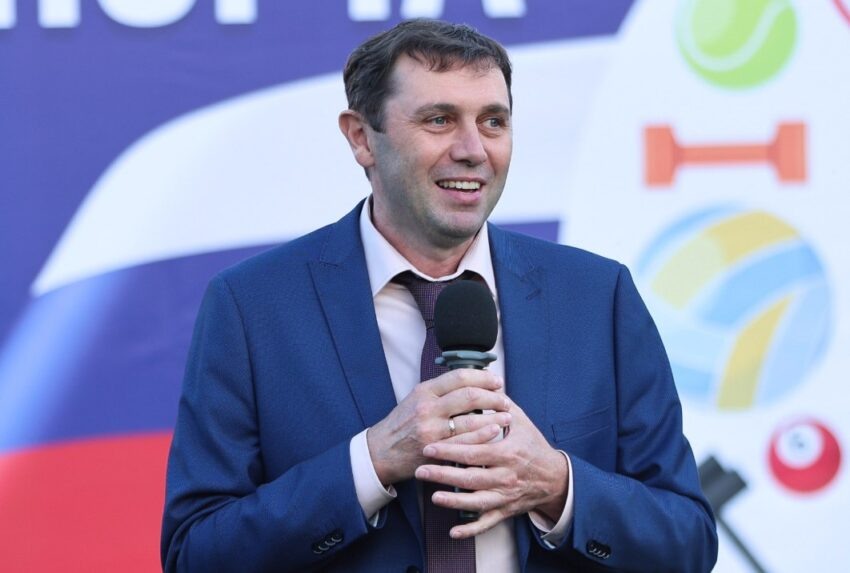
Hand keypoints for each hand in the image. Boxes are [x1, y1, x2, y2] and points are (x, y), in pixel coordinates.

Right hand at [367, 369, 511, 485]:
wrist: (381, 451)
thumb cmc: (402, 423)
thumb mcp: (416, 399)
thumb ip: (440, 391)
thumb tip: (472, 381)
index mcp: (424, 391)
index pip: (459, 376)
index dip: (483, 377)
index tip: (497, 381)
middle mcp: (428, 408)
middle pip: (470, 396)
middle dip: (493, 397)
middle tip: (505, 400)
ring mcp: (432, 430)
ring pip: (472, 419)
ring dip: (494, 417)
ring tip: (507, 416)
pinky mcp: (436, 450)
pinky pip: (466, 442)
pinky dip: (484, 435)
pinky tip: (495, 432)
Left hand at [414, 398, 568, 538]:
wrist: (554, 477)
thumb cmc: (532, 445)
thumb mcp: (521, 421)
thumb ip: (500, 403)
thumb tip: (481, 382)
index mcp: (508, 452)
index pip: (475, 451)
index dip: (451, 449)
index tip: (429, 446)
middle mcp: (507, 476)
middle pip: (471, 477)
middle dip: (443, 474)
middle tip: (421, 468)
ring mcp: (506, 495)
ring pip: (476, 502)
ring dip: (453, 501)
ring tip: (432, 495)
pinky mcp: (506, 511)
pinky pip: (487, 523)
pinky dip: (471, 529)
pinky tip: (453, 531)